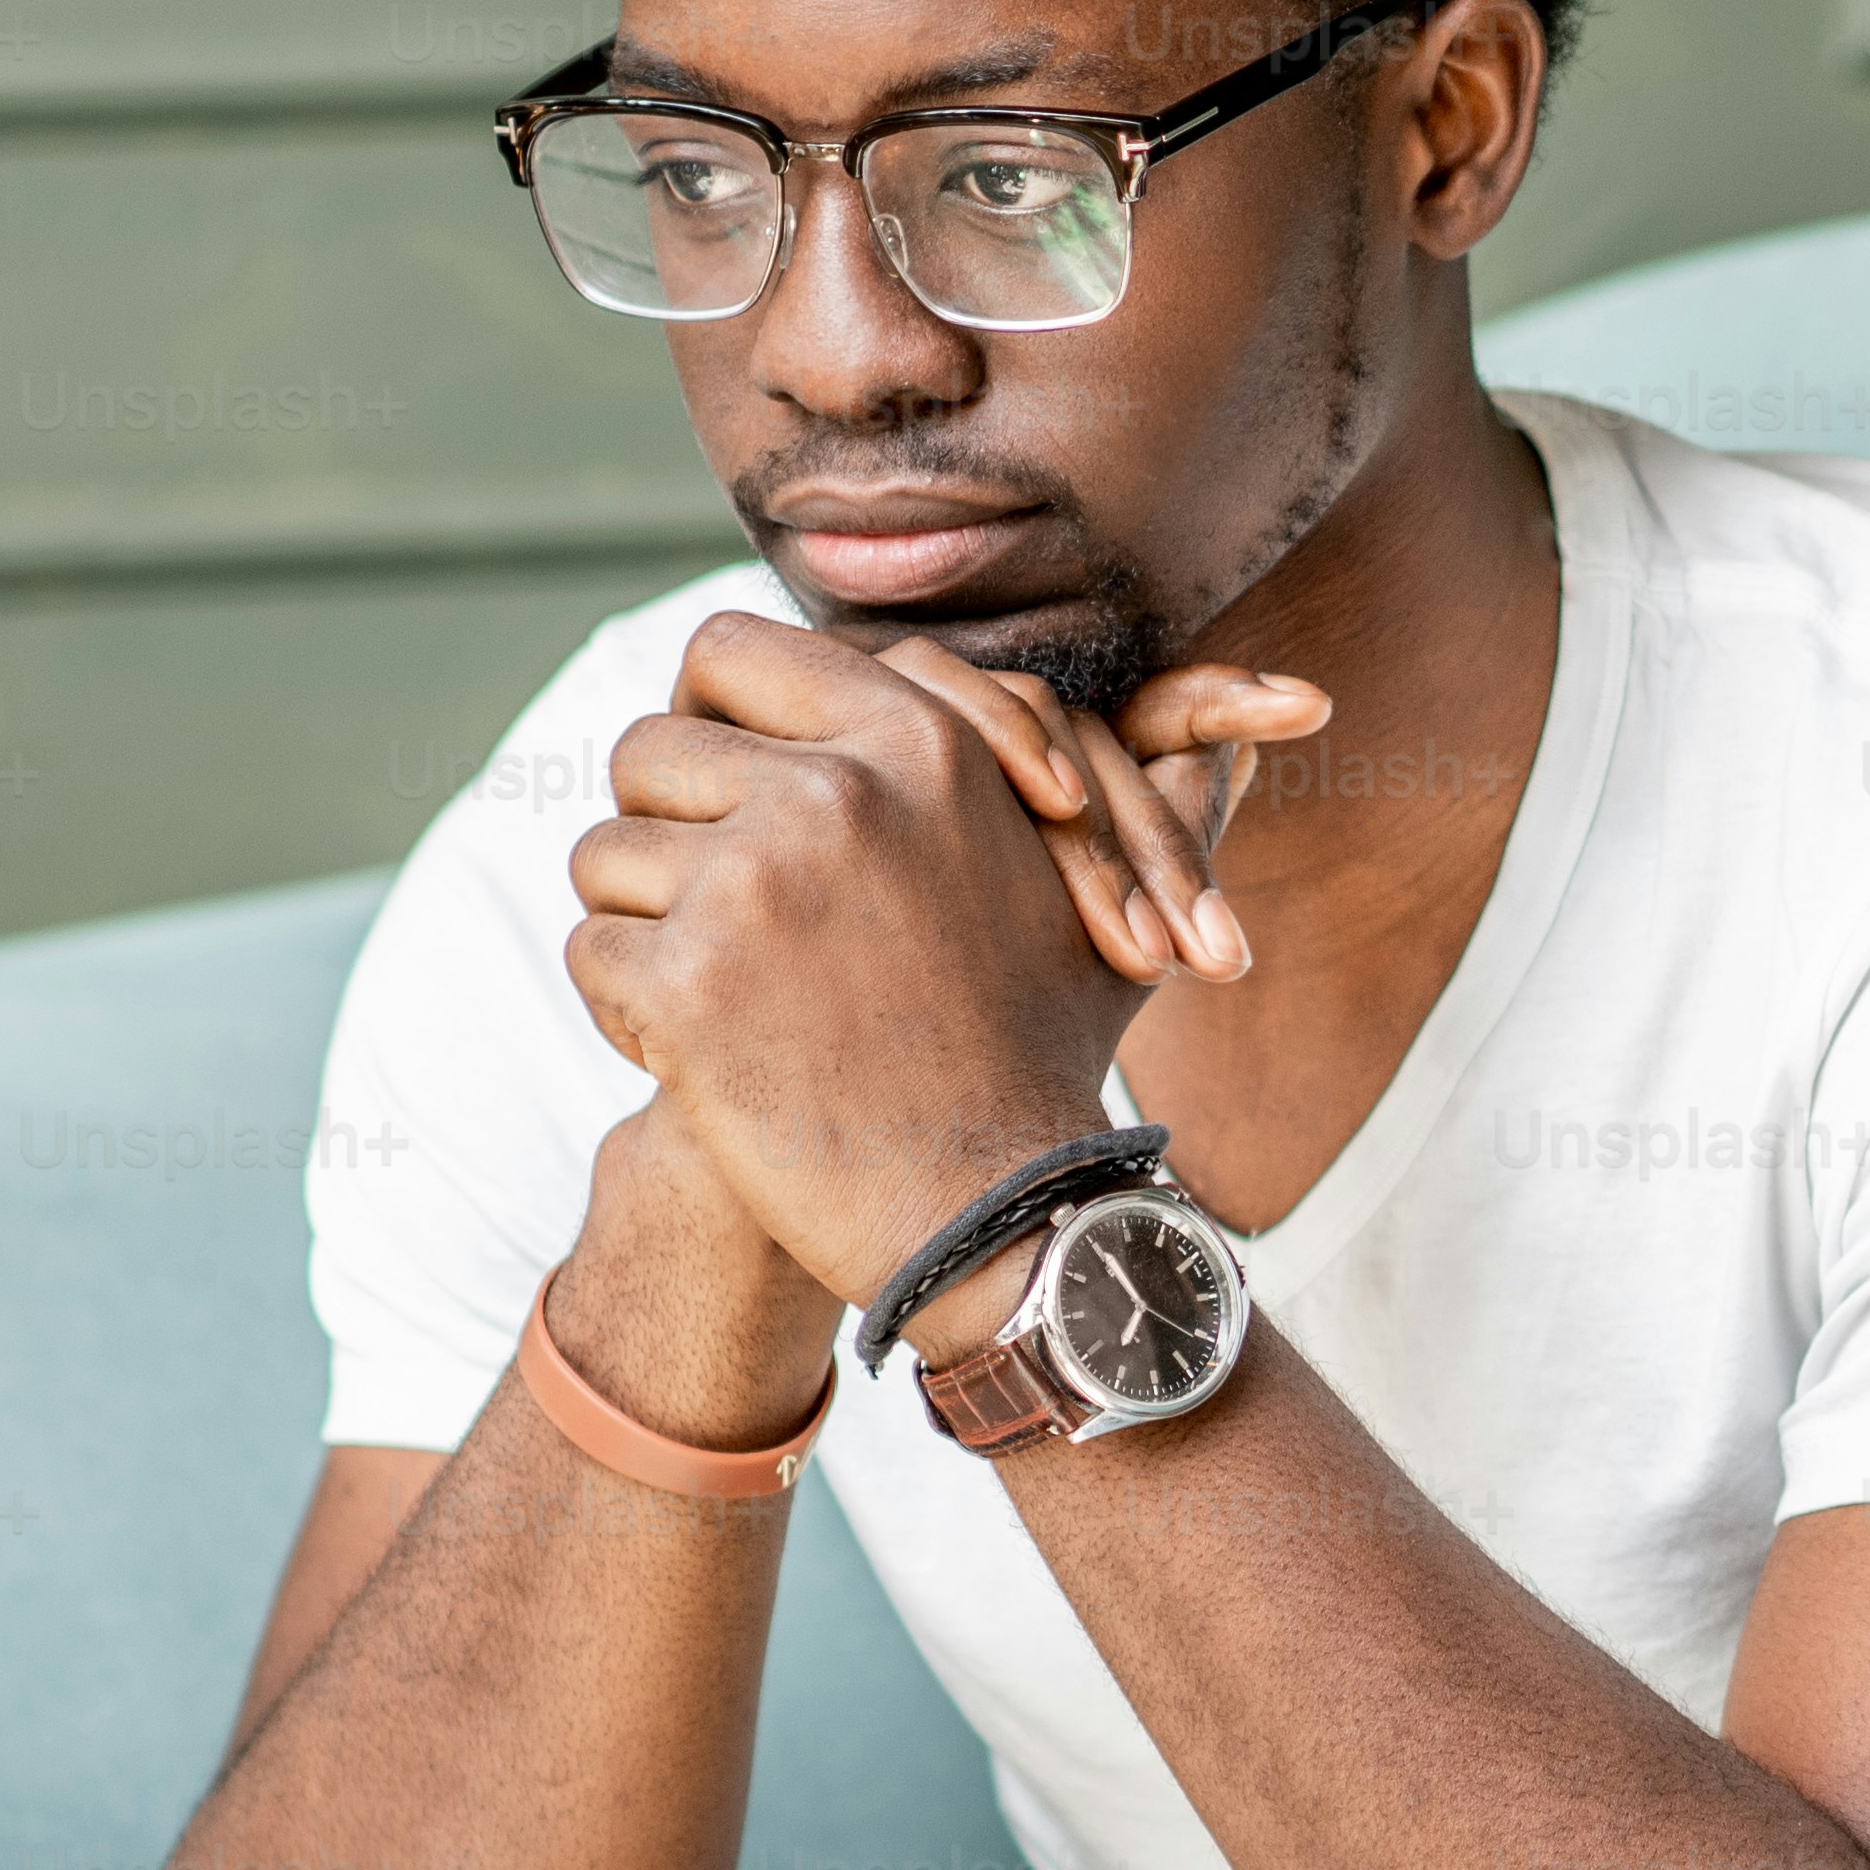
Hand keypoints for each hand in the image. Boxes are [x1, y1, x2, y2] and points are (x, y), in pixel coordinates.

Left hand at [566, 618, 1319, 1312]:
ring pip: (608, 852)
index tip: (719, 787)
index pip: (724, 649)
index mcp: (921, 740)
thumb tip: (1278, 713)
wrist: (1006, 1220)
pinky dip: (624, 1010)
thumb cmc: (1045, 1058)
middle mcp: (836, 789)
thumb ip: (1161, 787)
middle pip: (649, 748)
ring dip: (640, 927)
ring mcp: (757, 883)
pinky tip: (699, 1059)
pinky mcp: (692, 984)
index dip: (704, 716)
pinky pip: (592, 952)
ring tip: (711, 997)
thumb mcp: (1109, 902)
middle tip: (698, 908)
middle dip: (662, 830)